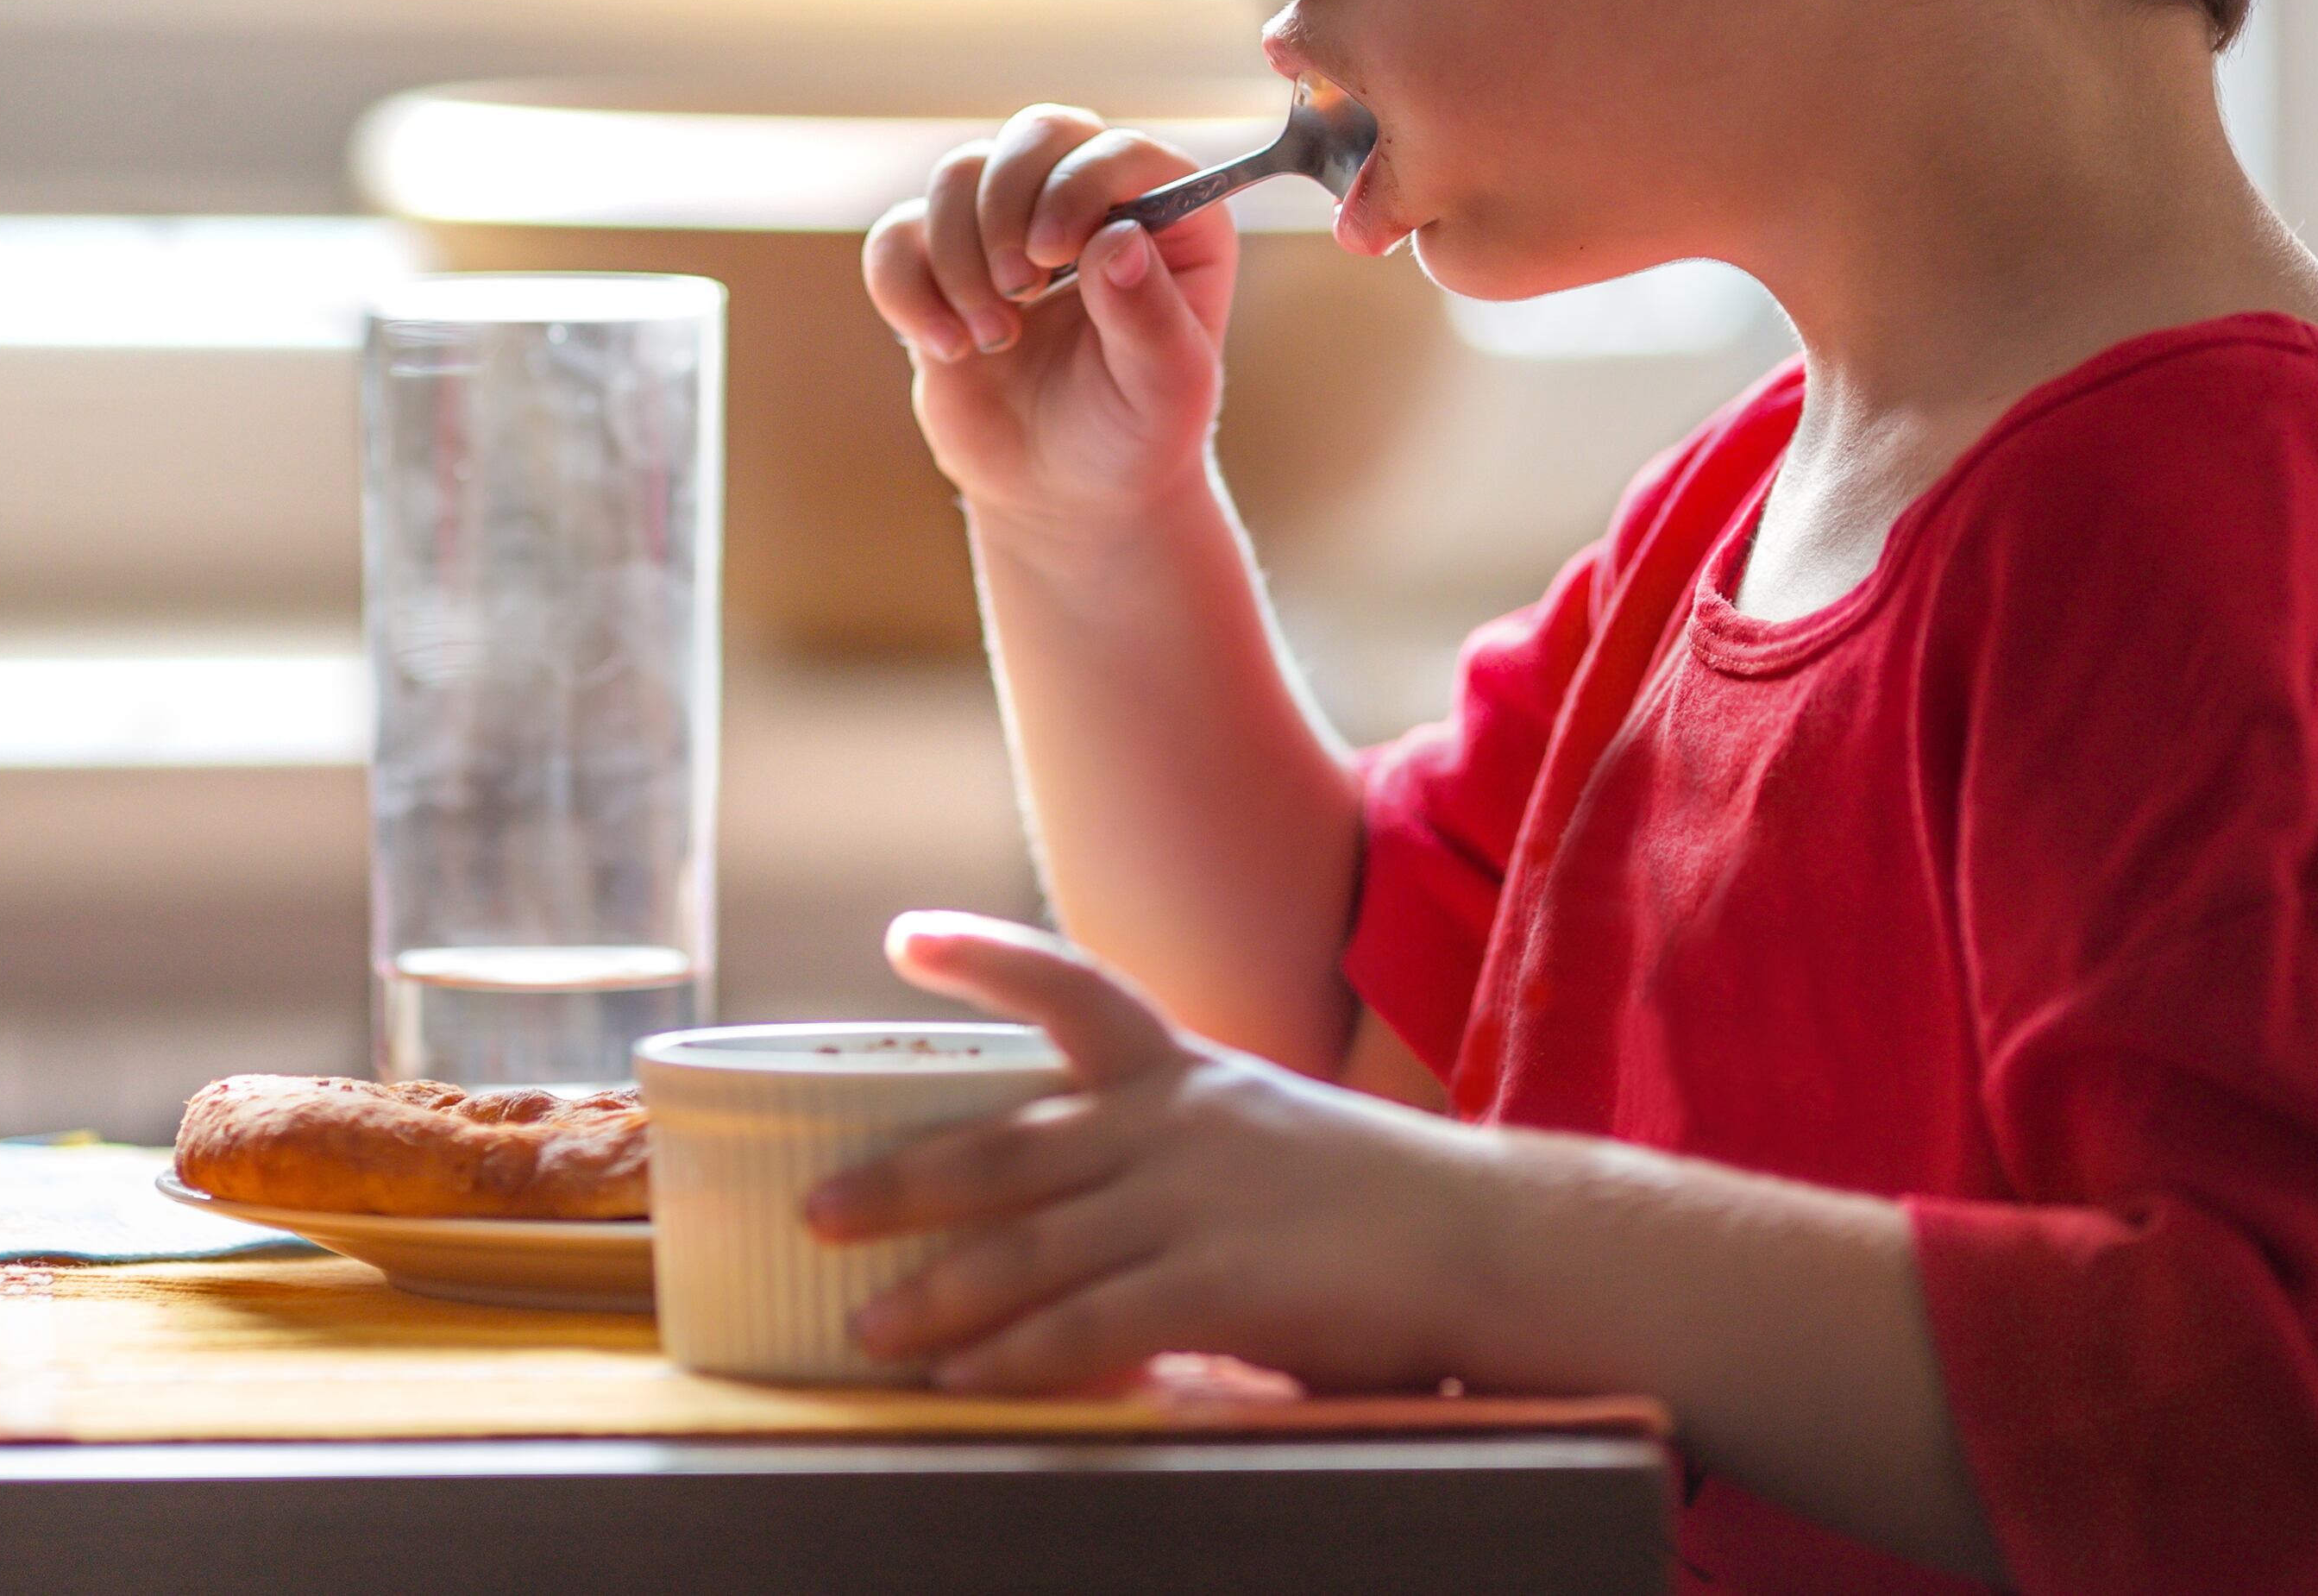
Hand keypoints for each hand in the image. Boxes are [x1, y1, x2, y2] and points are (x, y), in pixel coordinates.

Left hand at [804, 913, 1495, 1394]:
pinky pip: (1089, 1322)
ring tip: (866, 1326)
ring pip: (1028, 1244)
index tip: (904, 938)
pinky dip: (1017, 1352)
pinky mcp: (1220, 1281)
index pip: (1072, 989)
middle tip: (816, 1207)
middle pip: (1005, 1144)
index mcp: (1190, 1076)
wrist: (1501, 1244)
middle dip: (899, 1177)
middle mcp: (1174, 1124)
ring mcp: (1192, 1200)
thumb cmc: (1391, 1210)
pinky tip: (965, 1379)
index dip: (982, 959)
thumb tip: (1098, 1217)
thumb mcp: (1274, 1142)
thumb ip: (1182, 1165)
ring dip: (936, 1290)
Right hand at [857, 107, 1237, 529]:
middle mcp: (1089, 203)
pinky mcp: (942, 264)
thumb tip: (1117, 239)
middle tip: (1019, 287)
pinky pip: (896, 235)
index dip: (1079, 183)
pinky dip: (905, 287)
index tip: (1056, 253)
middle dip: (1009, 204)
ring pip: (959, 175)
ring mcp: (1009, 227)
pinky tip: (945, 346)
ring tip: (993, 338)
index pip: (1121, 149)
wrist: (1065, 492)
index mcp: (1167, 219)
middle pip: (1036, 134)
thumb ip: (1149, 316)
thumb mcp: (1165, 390)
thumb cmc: (1135, 434)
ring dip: (962, 257)